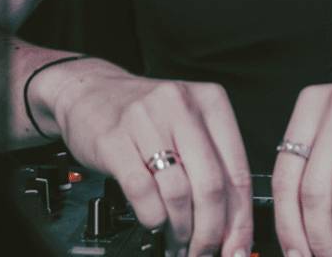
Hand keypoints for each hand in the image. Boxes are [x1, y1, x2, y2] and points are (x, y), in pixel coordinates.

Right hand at [42, 60, 252, 256]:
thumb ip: (212, 165)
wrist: (91, 91)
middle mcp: (182, 106)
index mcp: (211, 102)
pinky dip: (152, 217)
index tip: (237, 247)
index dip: (240, 220)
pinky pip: (142, 192)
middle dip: (211, 232)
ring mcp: (146, 121)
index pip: (238, 172)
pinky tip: (154, 221)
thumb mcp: (188, 124)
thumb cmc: (145, 114)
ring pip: (178, 193)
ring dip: (181, 229)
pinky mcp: (114, 140)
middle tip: (204, 251)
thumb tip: (232, 224)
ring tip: (178, 240)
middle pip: (211, 186)